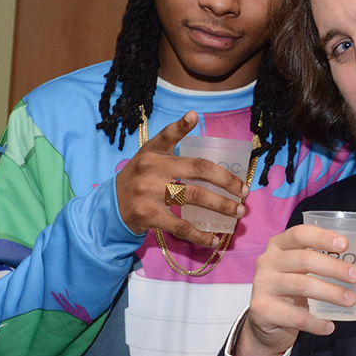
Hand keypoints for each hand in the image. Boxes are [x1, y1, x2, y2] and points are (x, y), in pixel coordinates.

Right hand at [115, 111, 248, 245]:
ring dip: (222, 206)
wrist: (112, 206)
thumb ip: (171, 145)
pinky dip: (200, 235)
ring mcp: (149, 193)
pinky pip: (180, 226)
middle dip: (226, 180)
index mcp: (152, 152)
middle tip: (244, 191)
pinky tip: (214, 239)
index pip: (167, 135)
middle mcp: (151, 169)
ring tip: (239, 211)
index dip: (180, 125)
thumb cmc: (140, 178)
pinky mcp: (149, 216)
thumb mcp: (149, 157)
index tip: (193, 116)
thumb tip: (196, 123)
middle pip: (197, 169)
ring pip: (194, 197)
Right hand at [233, 225, 355, 355]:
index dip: (323, 237)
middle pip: (303, 259)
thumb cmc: (292, 287)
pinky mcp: (262, 309)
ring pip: (301, 285)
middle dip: (334, 267)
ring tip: (350, 300)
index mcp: (279, 245)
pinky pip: (295, 316)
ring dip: (330, 293)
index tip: (345, 245)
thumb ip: (330, 254)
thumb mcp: (304, 268)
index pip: (300, 234)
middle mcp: (268, 261)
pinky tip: (329, 326)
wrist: (265, 320)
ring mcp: (263, 285)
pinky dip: (316, 322)